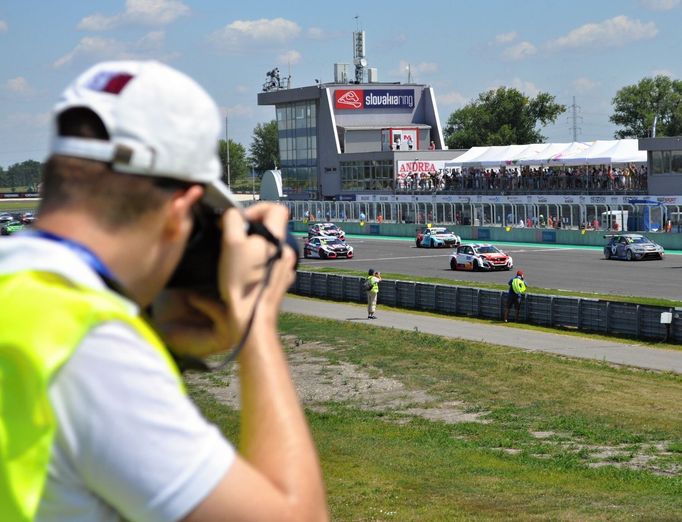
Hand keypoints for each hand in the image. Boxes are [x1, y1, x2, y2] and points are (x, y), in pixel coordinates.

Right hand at [153, 203, 295, 357]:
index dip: (257, 209)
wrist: (251, 318)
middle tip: (234, 242)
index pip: (276, 208)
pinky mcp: (282, 282)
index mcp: (277, 238)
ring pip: (270, 247)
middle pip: (272, 228)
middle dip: (252, 231)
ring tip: (238, 261)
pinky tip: (246, 275)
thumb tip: (233, 214)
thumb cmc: (241, 281)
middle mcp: (286, 250)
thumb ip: (232, 220)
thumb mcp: (230, 243)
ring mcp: (287, 267)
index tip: (241, 221)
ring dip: (255, 249)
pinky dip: (259, 265)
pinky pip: (271, 265)